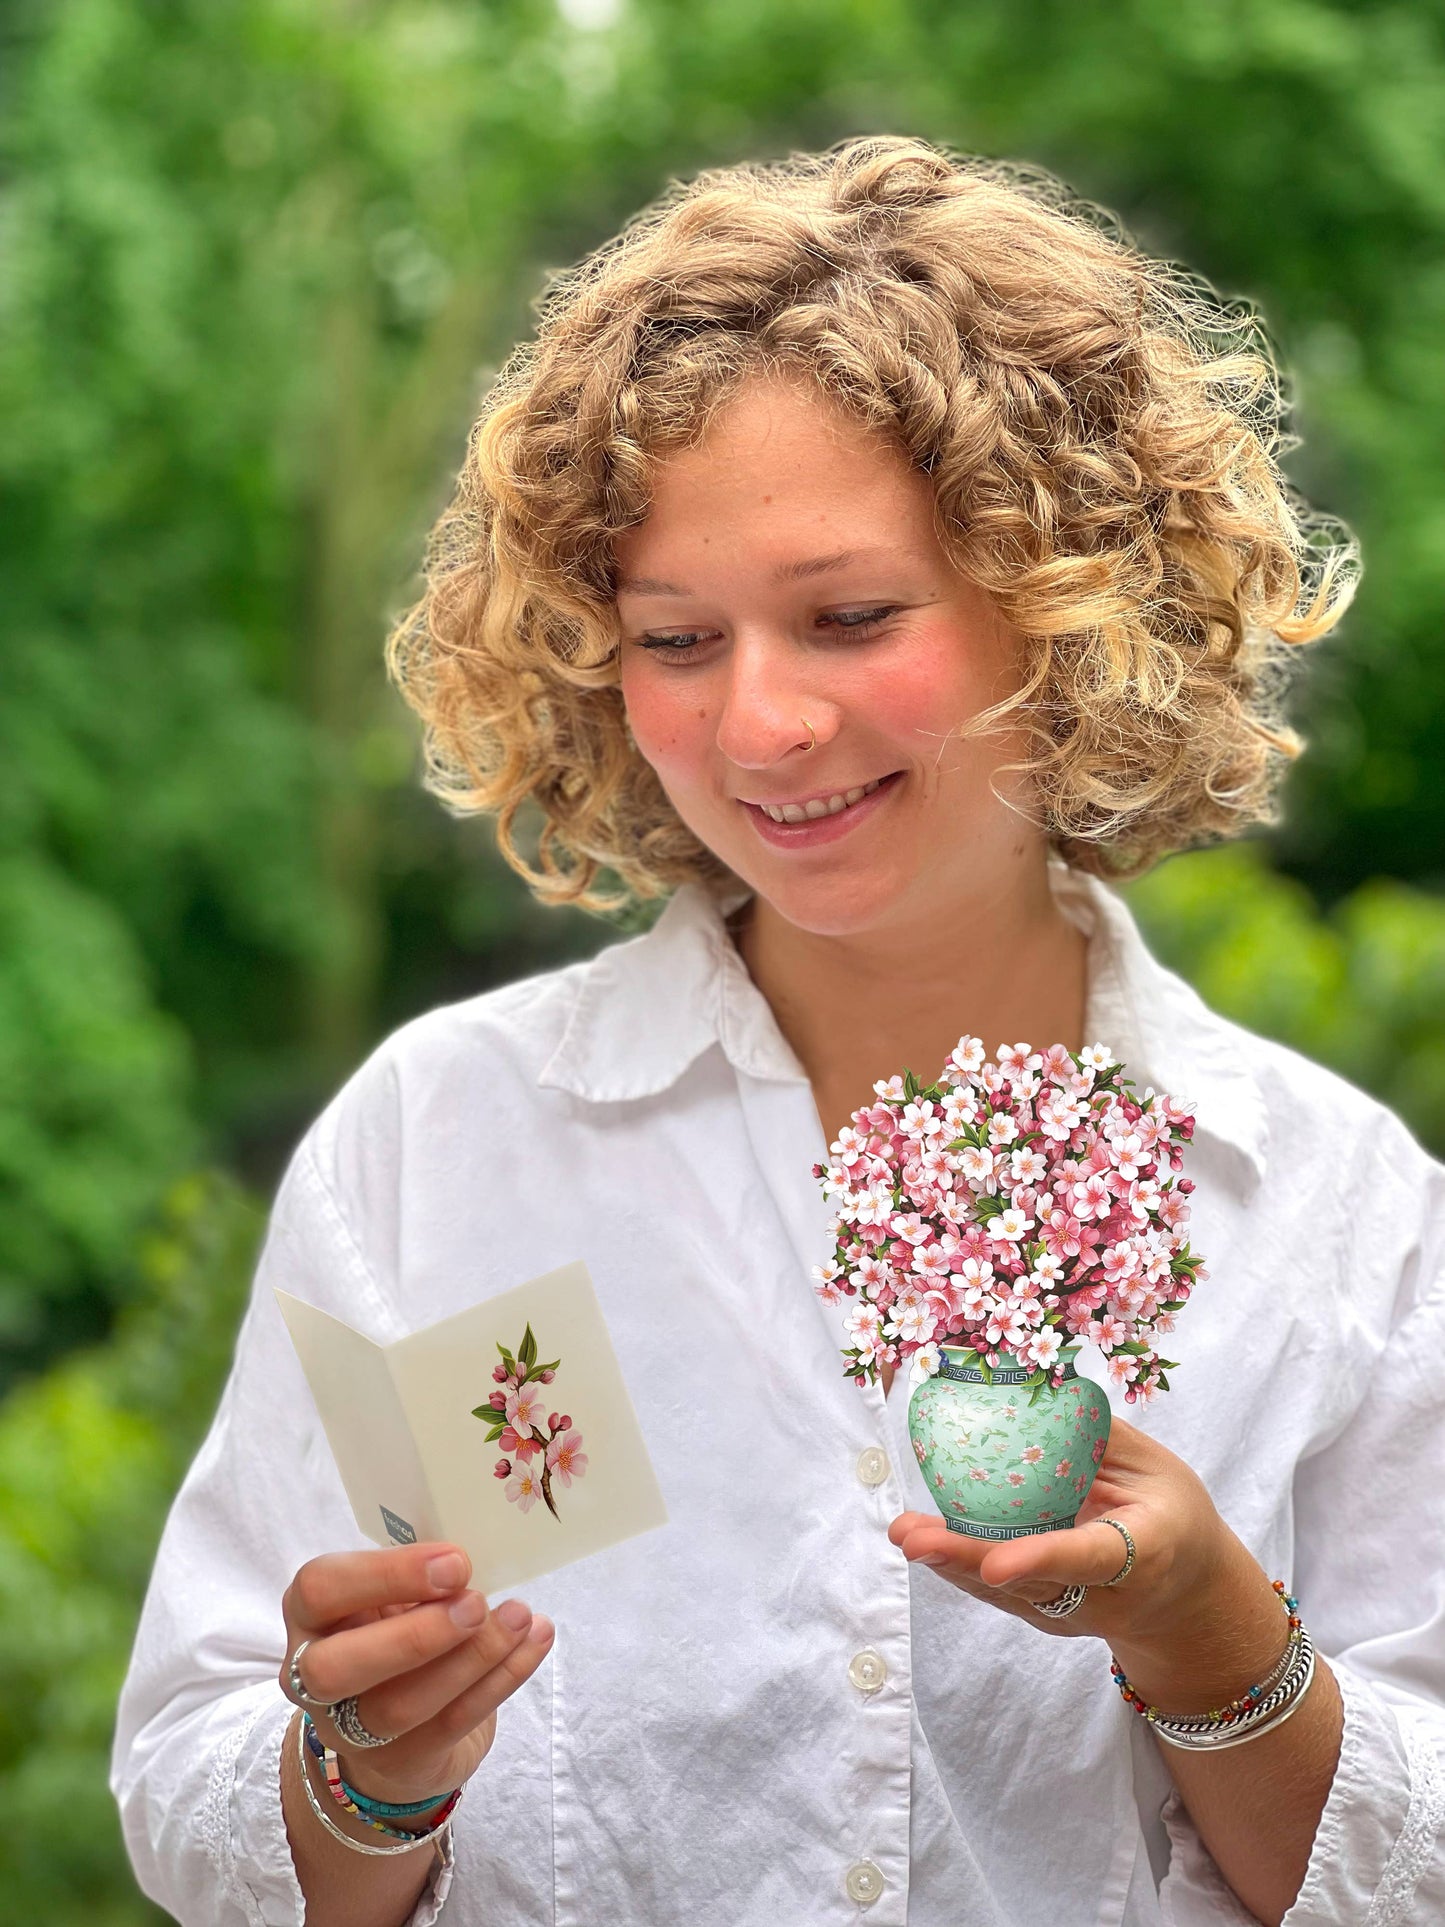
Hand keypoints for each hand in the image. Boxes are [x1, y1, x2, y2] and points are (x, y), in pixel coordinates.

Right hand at [279, 1541, 554, 1805]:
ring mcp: (352, 1730)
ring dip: (471, 1658)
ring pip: (400, 1705)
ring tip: (520, 1617)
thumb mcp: (392, 1596)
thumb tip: (471, 1556)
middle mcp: (312, 1678)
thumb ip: (417, 1577)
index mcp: (310, 1616)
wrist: (398, 1732)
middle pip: (335, 1668)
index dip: (385, 1575)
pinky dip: (502, 1679)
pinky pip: (452, 1723)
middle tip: (477, 1603)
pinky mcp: (403, 1761)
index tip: (454, 1562)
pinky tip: (535, 1642)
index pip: (320, 1589)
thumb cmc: (396, 1633)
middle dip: (414, 1635)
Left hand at [888, 1412, 1237, 1648]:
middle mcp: (1102, 1594)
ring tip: (905, 1532)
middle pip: (1031, 1583)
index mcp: (1143, 1552)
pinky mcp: (1046, 1612)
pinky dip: (959, 1564)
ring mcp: (1071, 1611)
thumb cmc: (1173, 1516)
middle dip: (970, 1562)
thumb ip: (1100, 1438)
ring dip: (951, 1563)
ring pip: (1006, 1592)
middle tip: (915, 1539)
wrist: (1187, 1597)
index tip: (996, 1565)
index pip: (1088, 1557)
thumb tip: (1035, 1387)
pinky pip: (998, 1590)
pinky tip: (922, 1537)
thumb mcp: (1157, 1469)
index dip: (1042, 1559)